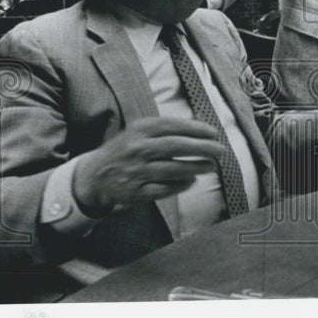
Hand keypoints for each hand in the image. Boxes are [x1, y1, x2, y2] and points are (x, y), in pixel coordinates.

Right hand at [73, 117, 225, 214]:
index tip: (213, 132)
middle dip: (201, 148)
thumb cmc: (127, 148)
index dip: (195, 129)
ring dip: (196, 168)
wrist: (97, 174)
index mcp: (140, 130)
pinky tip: (192, 181)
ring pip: (172, 170)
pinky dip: (181, 185)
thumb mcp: (140, 130)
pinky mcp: (137, 191)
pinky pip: (164, 189)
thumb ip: (166, 128)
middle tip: (220, 150)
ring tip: (211, 166)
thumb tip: (201, 127)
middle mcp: (138, 149)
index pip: (172, 126)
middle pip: (175, 147)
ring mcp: (137, 171)